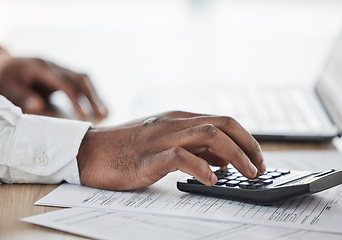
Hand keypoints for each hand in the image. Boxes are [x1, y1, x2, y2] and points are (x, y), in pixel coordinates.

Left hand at [0, 50, 107, 119]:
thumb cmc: (0, 77)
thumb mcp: (4, 86)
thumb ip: (21, 95)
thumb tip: (39, 107)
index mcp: (41, 67)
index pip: (65, 83)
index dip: (75, 100)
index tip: (84, 116)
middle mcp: (53, 66)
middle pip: (80, 78)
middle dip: (93, 96)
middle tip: (104, 114)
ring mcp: (58, 69)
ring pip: (83, 79)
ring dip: (95, 95)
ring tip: (105, 112)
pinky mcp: (60, 76)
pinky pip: (79, 83)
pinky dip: (89, 94)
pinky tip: (95, 108)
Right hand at [77, 111, 265, 189]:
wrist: (89, 152)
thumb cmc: (125, 150)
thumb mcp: (163, 143)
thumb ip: (192, 148)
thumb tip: (224, 160)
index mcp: (178, 119)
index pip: (222, 121)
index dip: (246, 139)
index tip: (257, 158)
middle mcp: (173, 124)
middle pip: (222, 124)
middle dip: (248, 145)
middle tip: (260, 168)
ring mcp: (161, 138)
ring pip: (208, 135)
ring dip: (235, 155)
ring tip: (247, 174)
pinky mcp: (148, 157)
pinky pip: (181, 157)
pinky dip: (202, 167)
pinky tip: (212, 180)